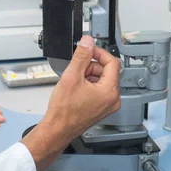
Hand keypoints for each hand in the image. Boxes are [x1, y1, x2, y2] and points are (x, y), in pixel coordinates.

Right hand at [21, 35, 120, 170]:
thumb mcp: (72, 76)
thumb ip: (82, 56)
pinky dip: (88, 84)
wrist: (57, 129)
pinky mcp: (101, 107)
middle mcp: (113, 99)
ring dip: (89, 75)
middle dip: (91, 66)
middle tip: (77, 69)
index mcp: (110, 91)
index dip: (99, 53)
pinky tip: (76, 88)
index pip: (112, 62)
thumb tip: (88, 42)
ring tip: (75, 81)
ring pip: (102, 79)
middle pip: (107, 70)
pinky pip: (99, 88)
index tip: (89, 50)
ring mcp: (108, 104)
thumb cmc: (64, 111)